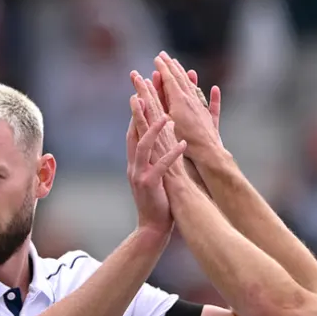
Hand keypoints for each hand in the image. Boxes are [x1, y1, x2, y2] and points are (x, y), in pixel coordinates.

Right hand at [126, 84, 186, 234]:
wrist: (153, 227)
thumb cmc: (157, 199)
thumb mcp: (150, 173)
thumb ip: (149, 156)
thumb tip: (151, 138)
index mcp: (135, 160)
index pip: (135, 129)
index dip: (138, 109)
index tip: (142, 89)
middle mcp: (134, 164)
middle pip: (134, 131)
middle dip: (138, 110)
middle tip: (140, 88)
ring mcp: (140, 174)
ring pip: (144, 146)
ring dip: (153, 129)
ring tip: (165, 114)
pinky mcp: (150, 185)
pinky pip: (161, 167)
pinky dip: (171, 154)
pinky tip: (181, 144)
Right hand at [153, 52, 223, 162]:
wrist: (206, 153)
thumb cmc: (183, 141)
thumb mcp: (165, 120)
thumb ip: (157, 103)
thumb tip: (146, 88)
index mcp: (179, 99)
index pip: (169, 79)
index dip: (162, 68)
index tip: (156, 58)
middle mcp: (192, 100)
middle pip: (181, 79)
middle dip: (172, 67)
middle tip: (165, 56)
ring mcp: (202, 108)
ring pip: (194, 88)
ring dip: (187, 77)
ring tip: (184, 68)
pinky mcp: (211, 120)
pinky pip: (213, 105)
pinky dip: (214, 97)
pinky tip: (215, 89)